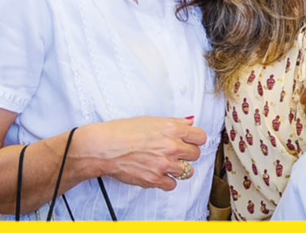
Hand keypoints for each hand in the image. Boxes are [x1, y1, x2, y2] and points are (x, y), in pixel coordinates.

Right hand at [77, 116, 206, 190]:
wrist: (105, 147)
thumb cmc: (123, 131)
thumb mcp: (151, 120)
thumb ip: (174, 123)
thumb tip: (189, 121)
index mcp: (172, 129)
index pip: (200, 137)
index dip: (195, 139)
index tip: (191, 141)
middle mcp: (171, 146)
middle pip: (195, 155)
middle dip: (187, 154)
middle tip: (176, 152)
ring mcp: (164, 164)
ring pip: (187, 171)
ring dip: (178, 168)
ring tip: (165, 163)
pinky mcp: (155, 179)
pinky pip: (172, 185)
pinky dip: (167, 181)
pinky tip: (158, 173)